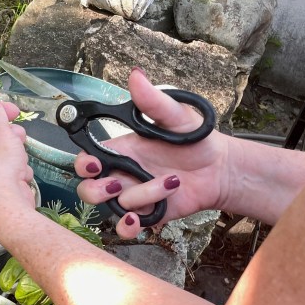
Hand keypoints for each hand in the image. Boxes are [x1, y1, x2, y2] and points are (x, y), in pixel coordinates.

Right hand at [76, 69, 232, 237]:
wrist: (221, 169)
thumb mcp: (176, 116)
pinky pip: (127, 227)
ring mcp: (134, 196)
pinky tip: (138, 220)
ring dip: (140, 197)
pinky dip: (128, 227)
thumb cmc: (196, 140)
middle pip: (88, 189)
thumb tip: (136, 76)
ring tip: (170, 184)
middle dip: (96, 189)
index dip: (83, 164)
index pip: (88, 159)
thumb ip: (153, 101)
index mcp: (122, 150)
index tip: (94, 163)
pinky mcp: (148, 214)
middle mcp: (123, 174)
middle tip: (117, 183)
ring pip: (115, 205)